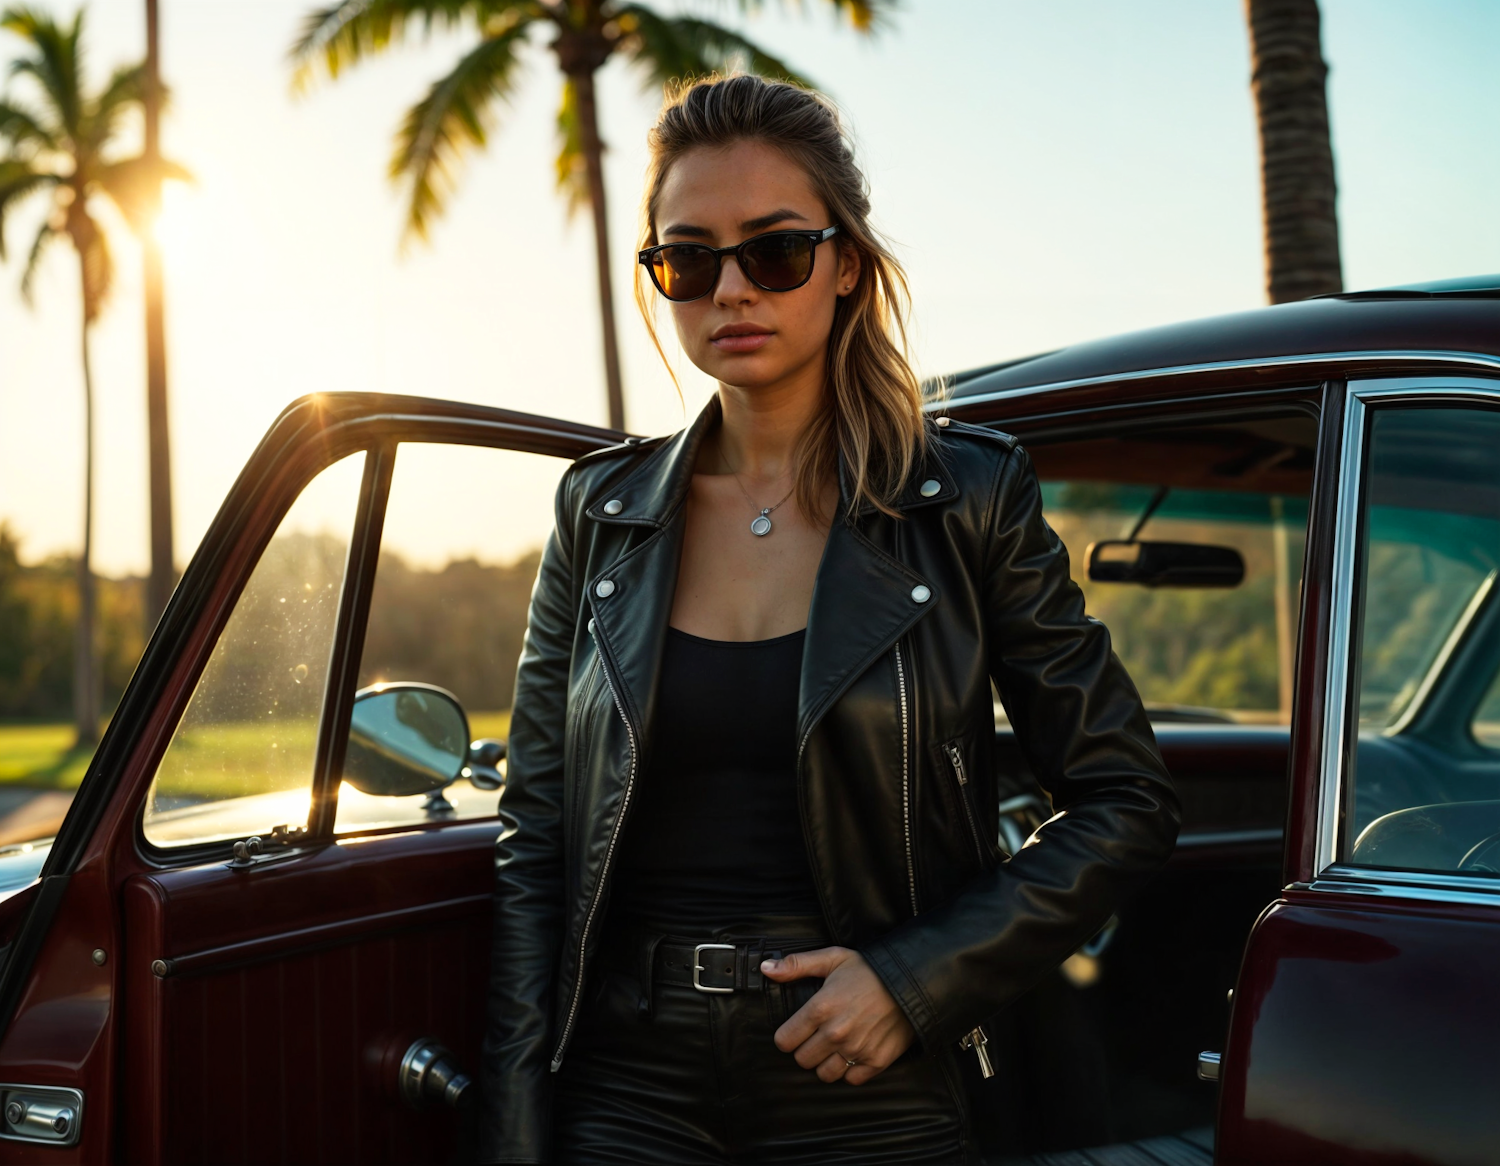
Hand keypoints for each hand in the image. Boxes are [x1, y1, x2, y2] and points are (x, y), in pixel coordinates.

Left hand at [761, 946, 915, 1084]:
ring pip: (824, 1074)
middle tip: (817, 1036)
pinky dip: (850, 1070)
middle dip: (805, 1049)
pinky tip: (853, 1052)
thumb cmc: (869, 970)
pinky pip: (851, 1079)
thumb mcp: (832, 958)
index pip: (785, 1040)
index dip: (787, 1035)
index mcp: (820, 1008)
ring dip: (826, 1062)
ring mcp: (857, 1049)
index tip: (796, 1030)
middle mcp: (836, 1033)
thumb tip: (766, 969)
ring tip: (834, 1046)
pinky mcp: (876, 1061)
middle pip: (802, 1060)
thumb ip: (796, 965)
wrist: (911, 981)